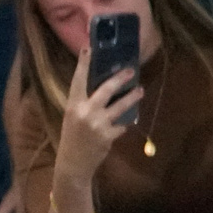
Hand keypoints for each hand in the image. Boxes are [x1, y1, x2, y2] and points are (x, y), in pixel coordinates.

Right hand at [55, 46, 141, 180]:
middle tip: (131, 70)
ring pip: (121, 106)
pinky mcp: (108, 136)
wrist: (72, 164)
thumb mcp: (72, 118)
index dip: (83, 64)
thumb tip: (104, 90)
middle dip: (120, 78)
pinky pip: (122, 125)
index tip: (88, 48)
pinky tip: (123, 124)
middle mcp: (85, 112)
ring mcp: (98, 124)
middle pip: (106, 89)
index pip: (78, 81)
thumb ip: (84, 104)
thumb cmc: (72, 138)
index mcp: (73, 106)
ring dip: (132, 97)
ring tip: (140, 91)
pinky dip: (123, 124)